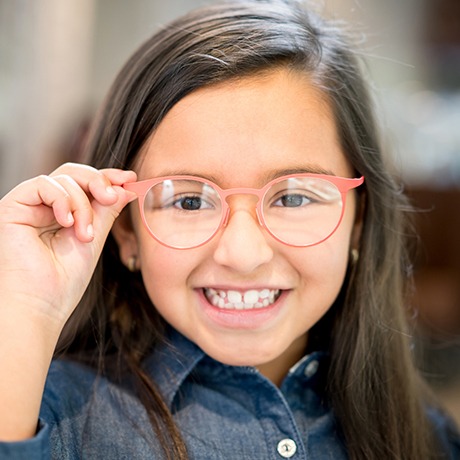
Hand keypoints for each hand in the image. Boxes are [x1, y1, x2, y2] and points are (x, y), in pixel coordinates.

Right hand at [0, 163, 136, 328]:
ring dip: (83, 204)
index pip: (85, 184)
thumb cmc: (64, 280)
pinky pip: (42, 184)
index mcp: (63, 213)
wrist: (39, 305)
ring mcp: (28, 206)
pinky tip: (67, 223)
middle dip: (99, 181)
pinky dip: (62, 199)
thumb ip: (107, 210)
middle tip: (113, 196)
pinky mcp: (12, 207)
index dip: (107, 177)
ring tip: (85, 235)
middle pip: (74, 173)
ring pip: (63, 178)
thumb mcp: (94, 237)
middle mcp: (44, 207)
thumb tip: (128, 186)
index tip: (130, 178)